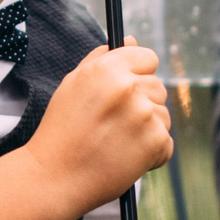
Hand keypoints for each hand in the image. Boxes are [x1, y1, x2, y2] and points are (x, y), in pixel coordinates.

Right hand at [0, 39, 169, 219]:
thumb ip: (101, 59)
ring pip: (162, 115)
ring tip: (117, 143)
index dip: (137, 74)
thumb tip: (131, 41)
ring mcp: (144, 115)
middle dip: (141, 104)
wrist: (54, 178)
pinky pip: (166, 142)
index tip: (125, 92)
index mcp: (107, 69)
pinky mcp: (155, 142)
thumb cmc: (61, 131)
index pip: (147, 57)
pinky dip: (151, 154)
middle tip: (113, 125)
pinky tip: (125, 158)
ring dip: (147, 129)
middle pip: (157, 86)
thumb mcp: (73, 85)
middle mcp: (128, 87)